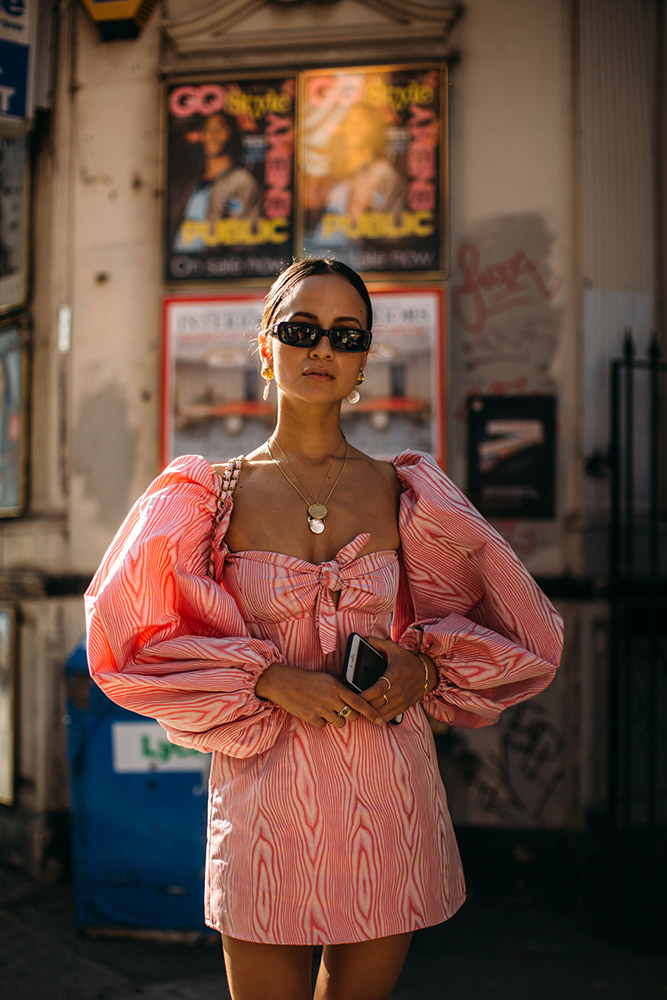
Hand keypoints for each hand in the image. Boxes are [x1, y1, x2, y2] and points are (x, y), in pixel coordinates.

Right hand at [255, 663, 385, 728]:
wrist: (282, 681)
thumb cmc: (306, 679)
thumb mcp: (326, 679)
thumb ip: (340, 689)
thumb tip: (353, 702)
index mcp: (336, 686)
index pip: (360, 702)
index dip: (372, 713)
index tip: (381, 722)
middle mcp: (330, 698)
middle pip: (351, 716)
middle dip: (350, 716)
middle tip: (341, 710)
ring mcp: (320, 708)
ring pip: (338, 723)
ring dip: (334, 718)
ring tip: (323, 707)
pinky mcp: (310, 717)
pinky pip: (323, 725)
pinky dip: (320, 721)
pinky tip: (312, 710)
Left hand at [358, 638, 435, 722]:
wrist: (428, 673)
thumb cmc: (407, 660)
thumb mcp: (393, 648)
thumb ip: (376, 643)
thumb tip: (362, 639)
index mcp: (394, 675)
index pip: (377, 689)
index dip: (364, 695)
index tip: (353, 696)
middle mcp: (398, 690)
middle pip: (377, 704)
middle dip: (362, 706)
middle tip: (350, 704)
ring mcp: (401, 701)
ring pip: (381, 713)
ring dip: (369, 713)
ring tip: (357, 710)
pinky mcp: (403, 708)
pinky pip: (388, 717)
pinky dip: (377, 717)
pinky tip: (369, 714)